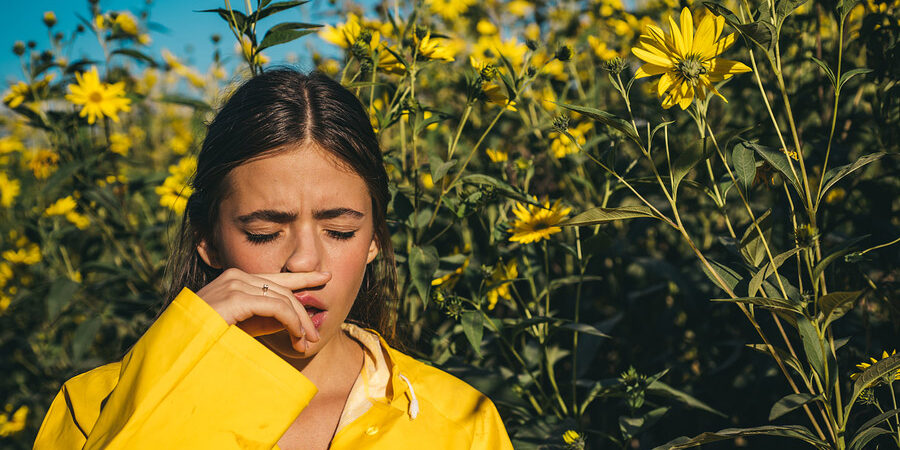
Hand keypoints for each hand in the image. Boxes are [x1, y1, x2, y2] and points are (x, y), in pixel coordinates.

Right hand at [195, 268, 331, 351]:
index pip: (276, 277)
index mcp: (236, 280)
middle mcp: (235, 277)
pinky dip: (291, 322)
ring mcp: (234, 285)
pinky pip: (275, 307)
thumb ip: (267, 318)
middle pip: (283, 289)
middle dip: (303, 314)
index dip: (302, 278)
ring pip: (283, 298)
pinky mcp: (235, 298)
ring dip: (299, 323)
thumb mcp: (246, 326)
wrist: (179, 349)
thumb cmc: (210, 340)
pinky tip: (296, 337)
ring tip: (305, 343)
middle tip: (313, 337)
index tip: (325, 277)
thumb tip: (296, 319)